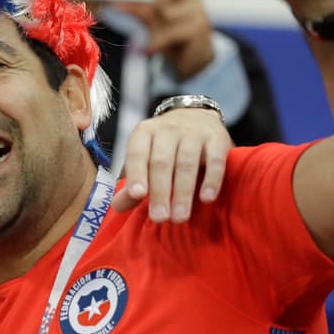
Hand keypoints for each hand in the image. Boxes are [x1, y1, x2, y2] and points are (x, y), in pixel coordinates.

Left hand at [111, 107, 231, 221]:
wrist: (196, 115)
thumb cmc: (164, 147)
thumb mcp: (145, 159)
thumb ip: (132, 183)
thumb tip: (116, 206)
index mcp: (144, 133)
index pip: (137, 154)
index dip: (136, 174)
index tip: (137, 195)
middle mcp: (167, 129)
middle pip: (161, 161)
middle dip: (160, 191)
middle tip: (159, 217)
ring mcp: (193, 132)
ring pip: (187, 162)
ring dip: (183, 192)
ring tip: (180, 217)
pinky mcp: (217, 138)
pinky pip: (215, 160)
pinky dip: (211, 180)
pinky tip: (206, 199)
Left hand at [115, 0, 215, 77]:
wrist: (195, 61)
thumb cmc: (174, 38)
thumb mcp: (153, 21)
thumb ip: (137, 11)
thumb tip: (115, 5)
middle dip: (157, 6)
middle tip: (162, 23)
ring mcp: (198, 10)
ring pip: (165, 11)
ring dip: (158, 28)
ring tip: (168, 39)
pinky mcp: (199, 27)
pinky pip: (169, 32)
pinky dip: (156, 43)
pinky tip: (150, 50)